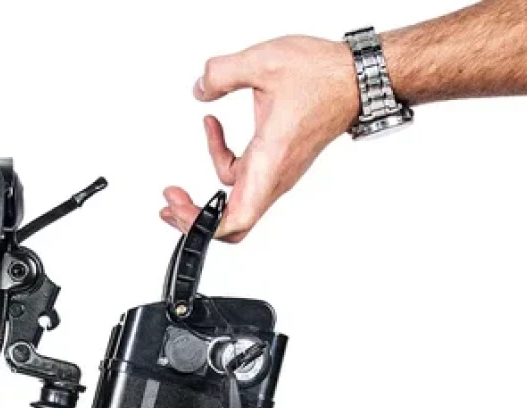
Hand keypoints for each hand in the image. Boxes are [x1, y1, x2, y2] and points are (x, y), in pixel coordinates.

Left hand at [161, 36, 359, 241]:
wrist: (355, 79)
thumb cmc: (322, 78)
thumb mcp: (263, 63)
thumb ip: (222, 73)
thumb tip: (200, 88)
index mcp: (270, 163)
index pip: (236, 220)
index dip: (203, 226)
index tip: (179, 208)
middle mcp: (273, 177)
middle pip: (233, 224)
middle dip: (197, 222)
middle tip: (171, 206)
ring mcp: (275, 174)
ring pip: (235, 202)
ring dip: (205, 197)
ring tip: (177, 188)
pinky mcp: (275, 163)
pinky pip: (241, 177)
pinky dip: (221, 161)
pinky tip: (212, 130)